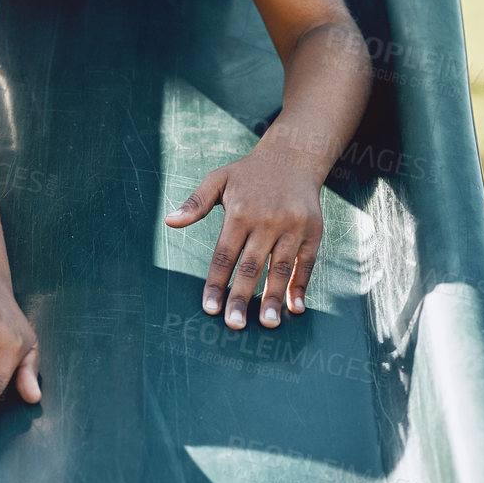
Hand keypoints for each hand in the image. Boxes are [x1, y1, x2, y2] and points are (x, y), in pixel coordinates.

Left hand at [164, 150, 322, 329]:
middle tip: (234, 325)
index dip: (216, 283)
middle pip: (252, 266)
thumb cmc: (249, 173)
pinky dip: (301, 285)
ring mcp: (293, 226)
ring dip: (273, 297)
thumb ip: (195, 203)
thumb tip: (169, 221)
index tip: (210, 308)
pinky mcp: (314, 231)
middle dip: (241, 297)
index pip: (224, 255)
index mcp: (240, 211)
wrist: (293, 156)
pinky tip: (294, 307)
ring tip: (267, 323)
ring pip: (280, 268)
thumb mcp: (218, 179)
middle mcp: (267, 220)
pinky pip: (306, 263)